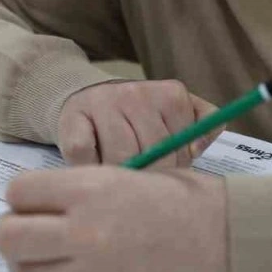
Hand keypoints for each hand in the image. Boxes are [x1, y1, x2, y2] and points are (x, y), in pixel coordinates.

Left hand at [0, 165, 229, 271]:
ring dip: (28, 265)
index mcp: (90, 189)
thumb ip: (82, 190)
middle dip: (12, 230)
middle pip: (9, 236)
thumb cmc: (186, 201)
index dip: (23, 195)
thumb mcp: (130, 174)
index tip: (34, 199)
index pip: (18, 192)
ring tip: (46, 257)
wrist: (231, 243)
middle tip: (28, 229)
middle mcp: (83, 232)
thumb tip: (42, 204)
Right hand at [58, 80, 221, 166]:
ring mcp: (103, 104)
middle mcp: (137, 93)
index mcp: (171, 94)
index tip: (163, 170)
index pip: (180, 147)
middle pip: (152, 154)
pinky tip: (93, 161)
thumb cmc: (137, 116)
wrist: (84, 96)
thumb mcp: (175, 112)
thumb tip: (198, 148)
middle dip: (148, 175)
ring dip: (119, 174)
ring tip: (118, 171)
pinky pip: (85, 157)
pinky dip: (89, 167)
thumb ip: (200, 126)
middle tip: (141, 178)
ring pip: (120, 159)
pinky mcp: (72, 120)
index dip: (173, 168)